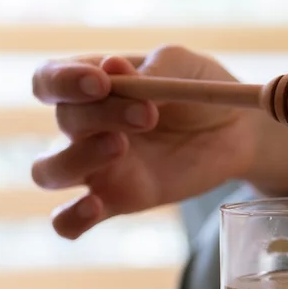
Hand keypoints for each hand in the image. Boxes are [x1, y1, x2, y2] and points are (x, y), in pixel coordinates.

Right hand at [30, 45, 262, 238]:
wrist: (239, 131)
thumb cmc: (203, 89)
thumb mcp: (186, 67)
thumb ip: (152, 69)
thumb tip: (114, 70)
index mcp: (92, 85)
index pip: (49, 80)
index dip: (62, 81)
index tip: (101, 82)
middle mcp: (85, 126)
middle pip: (64, 120)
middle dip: (103, 114)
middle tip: (149, 115)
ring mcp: (97, 166)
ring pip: (48, 171)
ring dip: (78, 158)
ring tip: (121, 146)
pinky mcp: (117, 199)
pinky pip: (67, 221)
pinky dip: (69, 219)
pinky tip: (93, 207)